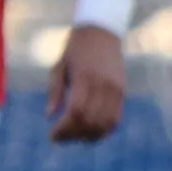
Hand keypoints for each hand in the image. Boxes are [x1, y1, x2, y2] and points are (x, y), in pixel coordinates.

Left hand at [46, 23, 126, 142]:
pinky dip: (105, 130)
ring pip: (106, 123)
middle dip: (74, 135)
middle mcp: (104, 85)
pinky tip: (91, 132)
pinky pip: (116, 118)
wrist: (102, 31)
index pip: (76, 112)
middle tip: (60, 139)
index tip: (52, 136)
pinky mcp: (122, 91)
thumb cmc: (75, 49)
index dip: (64, 128)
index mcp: (85, 78)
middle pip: (91, 121)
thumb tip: (49, 116)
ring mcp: (116, 89)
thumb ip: (55, 91)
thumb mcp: (59, 67)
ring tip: (74, 138)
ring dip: (90, 136)